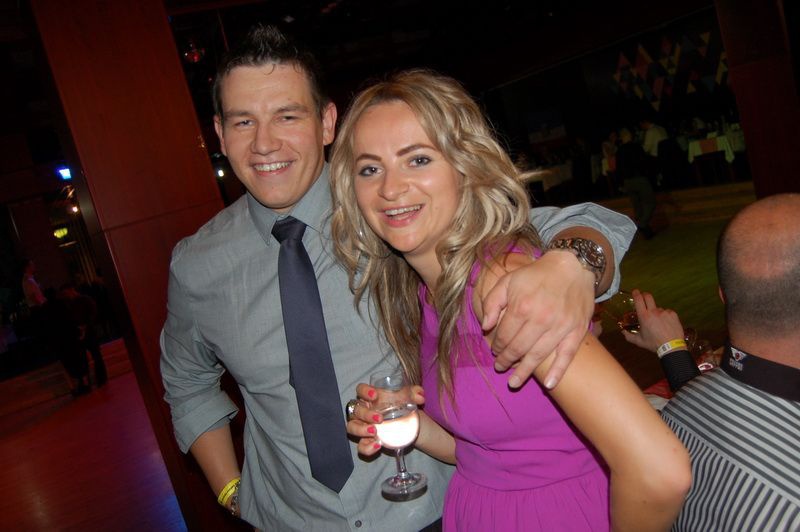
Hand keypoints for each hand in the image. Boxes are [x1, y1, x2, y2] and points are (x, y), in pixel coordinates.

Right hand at [346, 383, 424, 455]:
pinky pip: (361, 446)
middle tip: (380, 418)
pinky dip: (366, 447)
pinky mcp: (367, 441)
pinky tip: (378, 445)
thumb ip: (414, 394)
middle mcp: (363, 411)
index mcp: (370, 397)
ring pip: (351, 427)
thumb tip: (420, 396)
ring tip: (375, 432)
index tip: (375, 395)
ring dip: (361, 430)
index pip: (360, 390)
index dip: (364, 391)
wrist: (409, 424)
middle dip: (365, 414)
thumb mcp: (408, 398)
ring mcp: (363, 426)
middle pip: (355, 410)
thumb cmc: (402, 406)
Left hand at [482, 250, 594, 388]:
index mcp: (521, 307)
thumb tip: (485, 326)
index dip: (497, 346)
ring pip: (538, 356)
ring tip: (513, 382)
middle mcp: (540, 319)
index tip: (494, 350)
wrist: (572, 265)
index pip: (504, 335)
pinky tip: (548, 384)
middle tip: (500, 366)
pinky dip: (558, 372)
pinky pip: (566, 356)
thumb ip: (492, 303)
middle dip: (506, 360)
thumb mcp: (508, 280)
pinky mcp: (576, 331)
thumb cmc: (536, 274)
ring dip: (524, 371)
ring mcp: (560, 327)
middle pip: (518, 349)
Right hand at [622, 289, 684, 352]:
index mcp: (644, 316)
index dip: (636, 293)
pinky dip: (666, 316)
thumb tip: (622, 332)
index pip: (639, 300)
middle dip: (645, 295)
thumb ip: (629, 336)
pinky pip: (667, 312)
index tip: (635, 291)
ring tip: (659, 323)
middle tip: (644, 298)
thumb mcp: (639, 342)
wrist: (671, 347)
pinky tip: (667, 324)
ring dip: (656, 312)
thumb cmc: (653, 344)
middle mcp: (654, 311)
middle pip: (648, 297)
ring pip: (658, 308)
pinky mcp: (673, 314)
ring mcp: (664, 312)